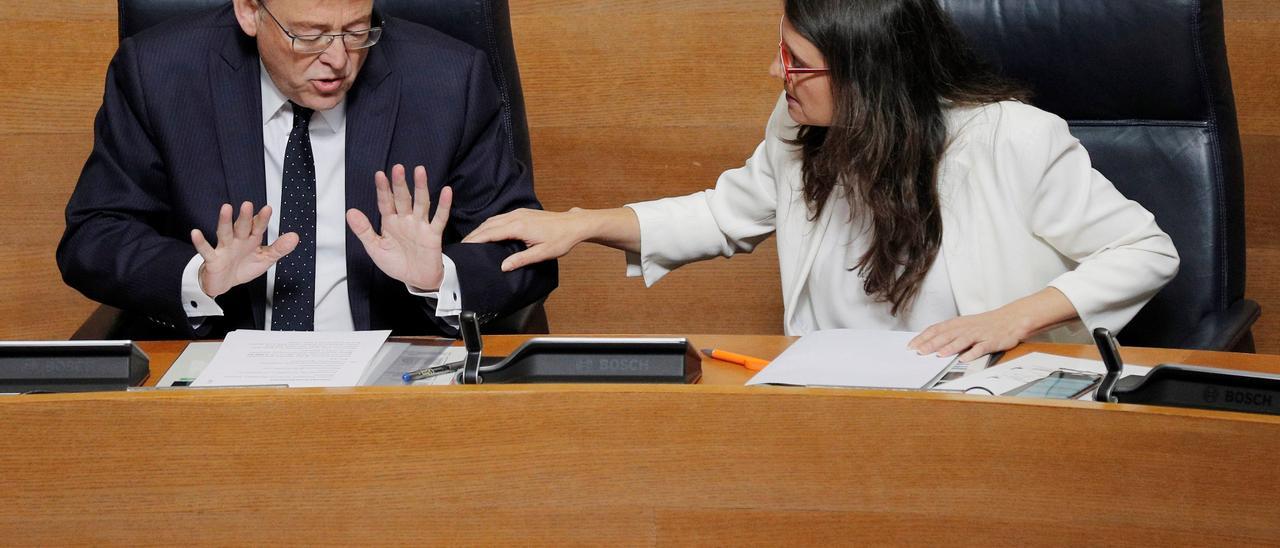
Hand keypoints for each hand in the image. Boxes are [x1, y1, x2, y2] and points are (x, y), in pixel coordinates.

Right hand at [191, 201, 298, 298]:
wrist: (224, 282)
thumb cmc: (243, 266)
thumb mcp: (265, 259)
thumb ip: (279, 248)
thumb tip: (295, 236)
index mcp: (251, 239)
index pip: (257, 227)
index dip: (261, 219)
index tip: (267, 209)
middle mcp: (237, 240)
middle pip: (241, 227)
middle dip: (244, 217)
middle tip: (248, 204)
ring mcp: (224, 248)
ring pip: (224, 233)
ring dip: (224, 221)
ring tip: (226, 208)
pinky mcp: (213, 259)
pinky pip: (206, 250)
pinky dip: (200, 242)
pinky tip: (195, 233)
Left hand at [347, 164, 451, 290]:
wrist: (416, 280)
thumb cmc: (396, 263)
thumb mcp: (375, 248)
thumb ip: (364, 230)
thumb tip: (350, 212)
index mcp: (390, 222)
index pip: (385, 202)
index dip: (382, 189)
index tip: (379, 175)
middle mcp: (406, 220)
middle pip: (403, 198)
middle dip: (400, 184)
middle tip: (398, 168)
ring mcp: (420, 225)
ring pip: (421, 203)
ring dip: (421, 187)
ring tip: (420, 171)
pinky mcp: (433, 234)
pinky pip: (439, 218)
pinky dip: (443, 205)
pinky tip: (446, 192)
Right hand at [463, 208, 593, 270]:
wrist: (574, 225)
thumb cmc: (561, 240)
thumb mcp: (542, 253)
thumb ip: (521, 260)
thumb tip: (503, 267)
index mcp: (519, 227)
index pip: (490, 233)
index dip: (475, 240)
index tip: (463, 247)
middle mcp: (516, 217)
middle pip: (488, 225)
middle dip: (474, 234)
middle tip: (462, 246)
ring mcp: (519, 213)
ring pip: (493, 219)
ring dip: (481, 229)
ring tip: (471, 240)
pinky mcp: (522, 212)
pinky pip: (500, 217)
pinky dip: (490, 224)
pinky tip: (487, 231)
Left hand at [908, 288, 1077, 362]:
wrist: (1013, 318)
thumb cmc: (987, 324)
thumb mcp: (966, 325)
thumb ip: (949, 334)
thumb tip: (929, 343)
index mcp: (959, 324)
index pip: (937, 329)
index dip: (923, 337)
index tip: (911, 346)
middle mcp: (967, 327)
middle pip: (946, 335)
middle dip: (931, 343)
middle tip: (918, 351)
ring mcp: (980, 334)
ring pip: (962, 340)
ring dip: (949, 347)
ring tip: (938, 354)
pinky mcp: (992, 341)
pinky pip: (981, 347)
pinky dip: (973, 353)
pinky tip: (964, 358)